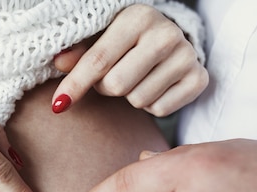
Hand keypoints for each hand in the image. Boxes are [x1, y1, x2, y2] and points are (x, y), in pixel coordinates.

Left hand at [52, 4, 207, 116]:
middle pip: (116, 85)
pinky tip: (155, 85)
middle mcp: (166, 34)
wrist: (171, 40)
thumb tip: (58, 62)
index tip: (58, 105)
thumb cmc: (126, 40)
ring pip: (138, 100)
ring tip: (137, 78)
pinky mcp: (198, 79)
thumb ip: (79, 51)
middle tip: (112, 76)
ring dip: (130, 96)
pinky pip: (159, 110)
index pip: (98, 60)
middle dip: (106, 88)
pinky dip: (151, 105)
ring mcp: (186, 56)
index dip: (75, 85)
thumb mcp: (102, 38)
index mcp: (138, 17)